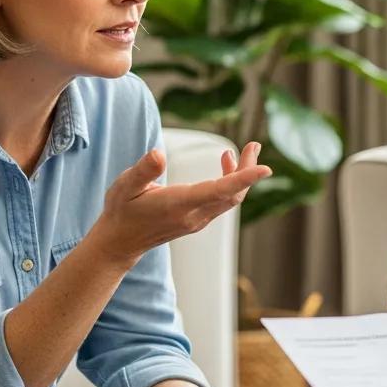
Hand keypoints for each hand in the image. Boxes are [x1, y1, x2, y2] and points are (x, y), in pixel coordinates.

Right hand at [90, 142, 270, 268]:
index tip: (265, 169)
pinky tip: (226, 164)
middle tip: (254, 144)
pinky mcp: (197, 219)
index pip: (220, 191)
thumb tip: (158, 153)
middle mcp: (193, 215)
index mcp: (178, 205)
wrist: (120, 242)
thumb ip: (143, 170)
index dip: (244, 178)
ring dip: (242, 175)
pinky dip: (231, 182)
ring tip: (244, 150)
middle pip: (233, 194)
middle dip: (248, 170)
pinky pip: (223, 201)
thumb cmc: (121, 211)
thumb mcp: (124, 186)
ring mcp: (197, 220)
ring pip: (230, 198)